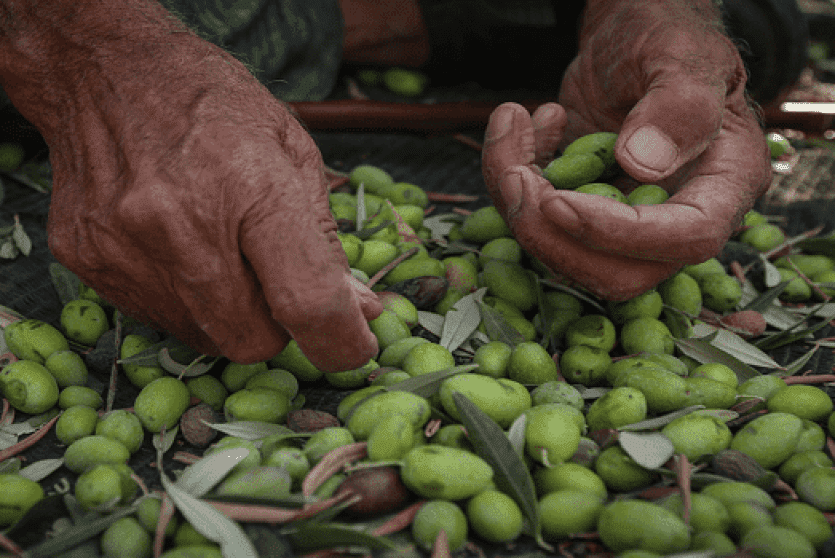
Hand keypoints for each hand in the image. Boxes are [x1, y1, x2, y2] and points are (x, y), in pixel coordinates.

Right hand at [40, 34, 381, 368]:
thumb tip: (359, 310)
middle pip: (252, 340)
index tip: (354, 345)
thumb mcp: (293, 155)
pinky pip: (158, 317)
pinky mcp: (90, 262)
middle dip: (277, 326)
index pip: (307, 300)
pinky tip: (179, 250)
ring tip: (221, 251)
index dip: (341, 341)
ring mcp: (127, 248)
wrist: (105, 71)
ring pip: (204, 338)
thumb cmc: (214, 107)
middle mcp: (181, 226)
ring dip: (230, 315)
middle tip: (274, 282)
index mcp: (252, 187)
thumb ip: (326, 242)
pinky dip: (184, 301)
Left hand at [481, 1, 771, 300]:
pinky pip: (539, 223)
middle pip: (619, 273)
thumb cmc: (668, 37)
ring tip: (512, 125)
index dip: (620, 233)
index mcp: (726, 181)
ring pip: (567, 255)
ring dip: (519, 204)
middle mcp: (677, 215)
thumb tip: (642, 166)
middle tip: (514, 175)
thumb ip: (677, 105)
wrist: (632, 35)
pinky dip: (510, 177)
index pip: (686, 237)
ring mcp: (626, 220)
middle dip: (552, 237)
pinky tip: (525, 122)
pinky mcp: (581, 210)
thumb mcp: (680, 53)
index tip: (558, 201)